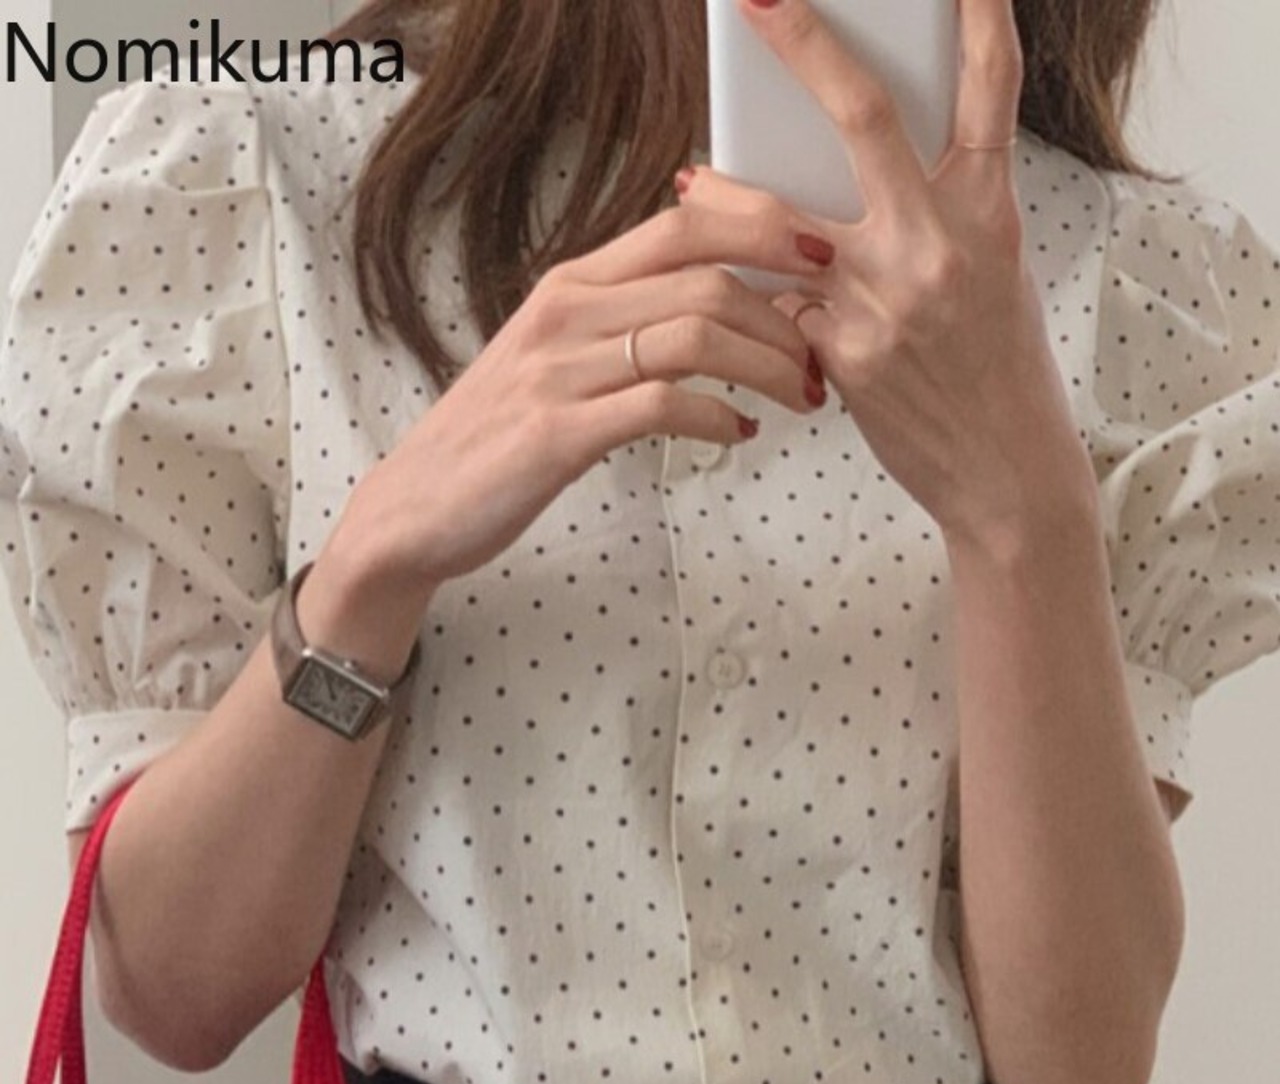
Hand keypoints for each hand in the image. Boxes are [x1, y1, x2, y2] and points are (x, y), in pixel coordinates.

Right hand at [331, 196, 836, 596]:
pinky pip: (663, 403)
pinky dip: (717, 417)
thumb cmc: (499, 435)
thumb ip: (625, 322)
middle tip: (820, 356)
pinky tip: (736, 434)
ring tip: (797, 397)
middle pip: (705, 275)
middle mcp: (566, 311)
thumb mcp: (558, 357)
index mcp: (571, 284)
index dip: (764, 229)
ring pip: (695, 333)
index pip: (683, 224)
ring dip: (766, 365)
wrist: (417, 505)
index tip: (819, 258)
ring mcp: (559, 370)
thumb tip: (716, 307)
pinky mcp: (558, 431)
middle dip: (785, 315)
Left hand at [677, 0, 1098, 546]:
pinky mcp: (846, 354)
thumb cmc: (999, 372)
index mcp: (989, 211)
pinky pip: (777, 305)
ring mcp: (889, 297)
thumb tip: (841, 183)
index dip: (974, 14)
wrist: (1007, 469)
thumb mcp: (990, 276)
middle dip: (804, 42)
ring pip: (781, 219)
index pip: (989, 88)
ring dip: (725, 190)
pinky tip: (739, 308)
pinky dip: (756, 297)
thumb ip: (930, 219)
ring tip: (693, 178)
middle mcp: (941, 242)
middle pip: (863, 117)